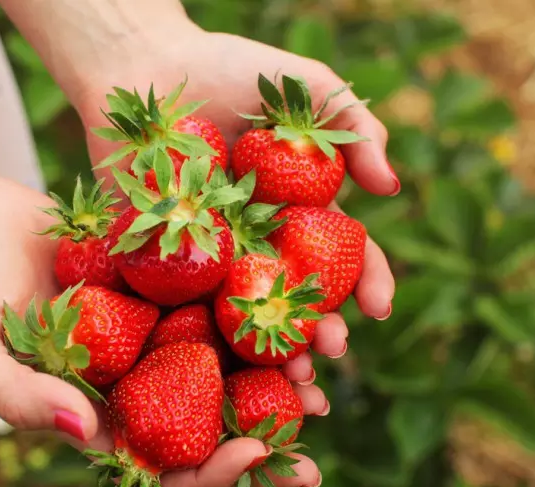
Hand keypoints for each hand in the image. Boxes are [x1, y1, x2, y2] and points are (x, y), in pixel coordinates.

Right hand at [0, 172, 326, 486]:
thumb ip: (15, 397)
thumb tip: (83, 430)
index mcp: (97, 415)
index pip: (162, 464)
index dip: (212, 471)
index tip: (257, 453)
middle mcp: (134, 379)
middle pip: (210, 417)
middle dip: (269, 423)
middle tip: (317, 410)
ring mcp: (152, 330)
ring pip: (225, 356)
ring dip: (275, 360)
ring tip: (325, 350)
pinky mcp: (162, 280)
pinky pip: (214, 294)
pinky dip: (252, 297)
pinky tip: (294, 287)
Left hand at [71, 26, 396, 486]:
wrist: (143, 63)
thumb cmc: (228, 69)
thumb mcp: (304, 87)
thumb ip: (355, 127)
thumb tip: (392, 188)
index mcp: (297, 209)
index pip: (341, 255)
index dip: (365, 282)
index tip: (379, 307)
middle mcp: (258, 240)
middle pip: (297, 297)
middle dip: (321, 330)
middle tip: (334, 352)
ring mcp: (211, 255)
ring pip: (246, 316)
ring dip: (272, 351)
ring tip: (291, 375)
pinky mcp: (160, 260)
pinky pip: (185, 308)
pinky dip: (207, 341)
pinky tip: (224, 365)